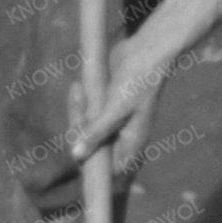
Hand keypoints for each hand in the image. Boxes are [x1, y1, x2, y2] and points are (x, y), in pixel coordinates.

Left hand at [69, 30, 170, 180]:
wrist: (147, 51)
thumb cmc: (137, 83)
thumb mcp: (115, 110)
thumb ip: (96, 133)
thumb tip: (76, 156)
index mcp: (131, 146)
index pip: (106, 171)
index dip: (87, 165)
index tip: (74, 150)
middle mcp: (122, 139)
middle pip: (89, 149)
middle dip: (78, 128)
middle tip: (79, 100)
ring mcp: (113, 125)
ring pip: (85, 131)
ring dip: (78, 112)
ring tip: (79, 89)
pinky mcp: (105, 110)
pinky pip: (86, 115)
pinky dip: (80, 104)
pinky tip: (78, 87)